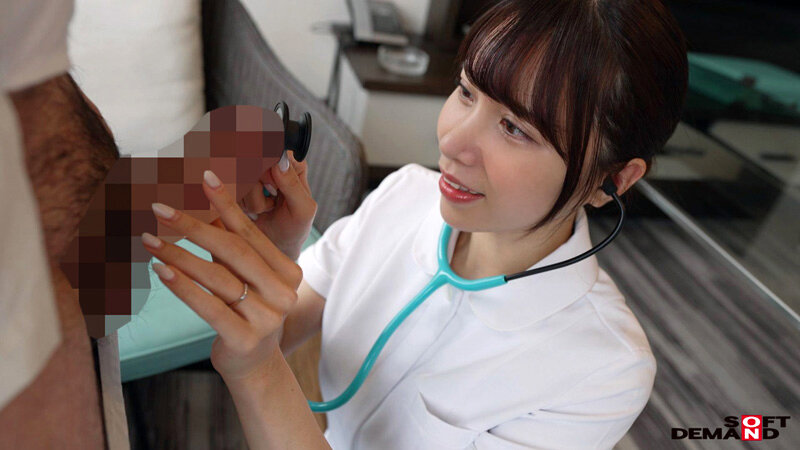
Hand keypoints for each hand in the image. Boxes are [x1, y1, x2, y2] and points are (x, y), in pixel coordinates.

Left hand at [141, 169, 302, 382]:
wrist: (253, 363)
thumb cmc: (244, 310)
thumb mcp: (243, 276)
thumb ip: (231, 245)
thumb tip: (201, 200)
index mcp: (289, 271)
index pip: (251, 234)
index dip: (227, 204)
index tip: (204, 177)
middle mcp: (283, 293)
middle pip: (234, 252)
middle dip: (194, 226)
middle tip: (161, 207)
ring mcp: (267, 317)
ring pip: (218, 278)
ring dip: (179, 254)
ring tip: (149, 238)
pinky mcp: (245, 339)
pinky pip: (209, 306)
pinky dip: (182, 287)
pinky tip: (161, 270)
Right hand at [238, 150, 316, 260]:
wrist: (274, 246)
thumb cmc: (294, 228)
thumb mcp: (302, 210)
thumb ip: (293, 185)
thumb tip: (280, 160)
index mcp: (290, 163)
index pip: (271, 148)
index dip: (268, 171)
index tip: (273, 189)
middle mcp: (269, 162)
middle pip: (250, 159)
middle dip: (258, 188)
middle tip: (271, 203)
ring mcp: (250, 172)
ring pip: (237, 173)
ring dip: (250, 199)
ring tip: (264, 210)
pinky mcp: (234, 184)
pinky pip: (227, 186)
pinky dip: (239, 203)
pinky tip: (251, 211)